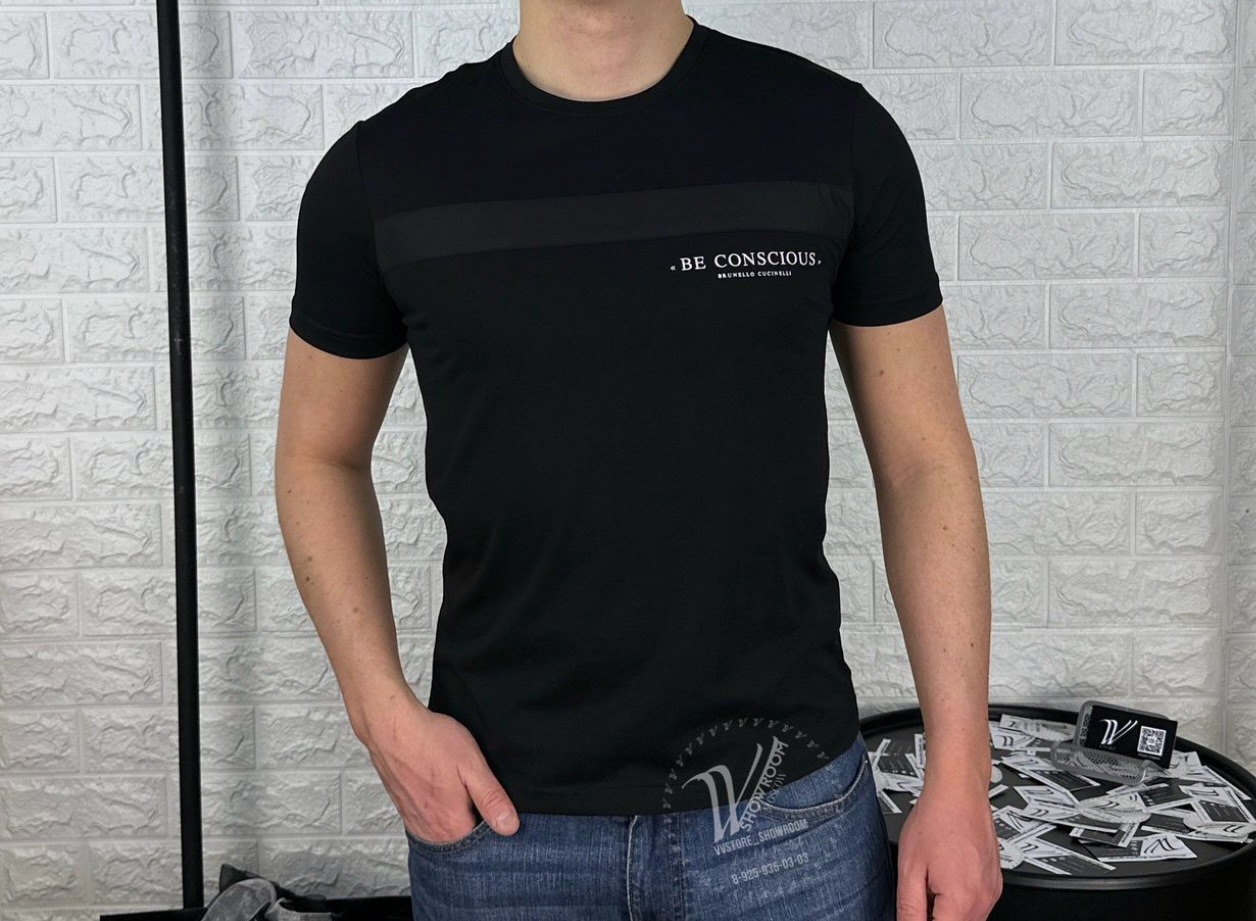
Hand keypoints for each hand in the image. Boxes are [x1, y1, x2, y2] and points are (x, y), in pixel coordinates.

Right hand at [357, 689, 520, 843]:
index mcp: (451, 825)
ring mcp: (415, 821)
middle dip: (476, 822)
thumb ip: (491, 799)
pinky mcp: (405, 809)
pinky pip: (429, 821)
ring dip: (457, 816)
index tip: (497, 805)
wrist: (391, 727)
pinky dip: (440, 811)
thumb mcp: (472, 766)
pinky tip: (444, 790)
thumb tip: (510, 827)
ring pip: (445, 832)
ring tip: (461, 790)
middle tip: (478, 793)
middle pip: (462, 841)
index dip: (494, 825)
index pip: (482, 844)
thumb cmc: (430, 742)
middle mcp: (430, 831)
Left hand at [896, 782, 1002, 920]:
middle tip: (920, 895)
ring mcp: (992, 892)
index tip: (915, 914)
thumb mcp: (909, 868)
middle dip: (935, 919)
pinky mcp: (995, 884)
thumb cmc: (936, 819)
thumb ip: (909, 908)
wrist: (959, 792)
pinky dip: (959, 903)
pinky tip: (945, 879)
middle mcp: (983, 900)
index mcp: (961, 900)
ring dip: (947, 913)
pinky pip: (977, 907)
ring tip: (931, 884)